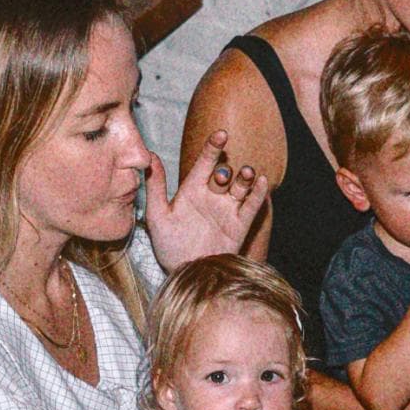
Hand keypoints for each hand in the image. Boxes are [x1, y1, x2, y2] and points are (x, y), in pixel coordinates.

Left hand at [141, 134, 263, 264]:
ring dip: (245, 178)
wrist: (187, 275)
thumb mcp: (158, 215)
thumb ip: (156, 186)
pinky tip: (261, 182)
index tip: (220, 134)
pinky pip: (251, 206)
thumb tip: (149, 156)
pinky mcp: (239, 226)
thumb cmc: (169, 247)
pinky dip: (257, 193)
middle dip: (226, 170)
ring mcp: (227, 211)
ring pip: (241, 187)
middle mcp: (212, 197)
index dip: (213, 147)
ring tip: (246, 173)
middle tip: (222, 176)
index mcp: (192, 190)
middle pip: (225, 174)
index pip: (205, 163)